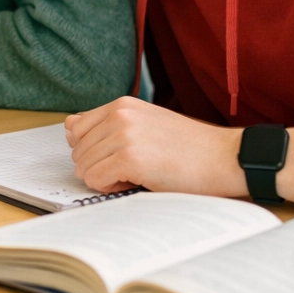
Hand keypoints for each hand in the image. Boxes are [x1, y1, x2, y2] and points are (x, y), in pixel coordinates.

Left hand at [64, 97, 244, 196]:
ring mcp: (123, 135)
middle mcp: (119, 115)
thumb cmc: (189, 148)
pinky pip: (95, 179)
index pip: (75, 128)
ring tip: (138, 174)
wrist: (226, 158)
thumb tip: (67, 128)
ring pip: (83, 166)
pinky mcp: (129, 158)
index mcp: (122, 104)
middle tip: (132, 168)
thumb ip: (107, 124)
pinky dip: (109, 187)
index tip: (119, 155)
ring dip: (105, 178)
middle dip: (98, 165)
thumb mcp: (145, 124)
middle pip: (76, 150)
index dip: (92, 149)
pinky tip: (136, 182)